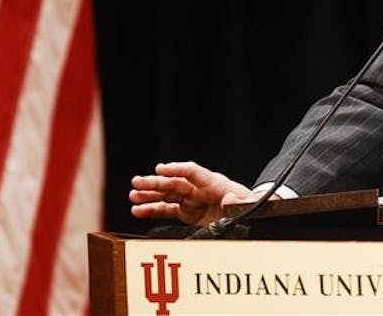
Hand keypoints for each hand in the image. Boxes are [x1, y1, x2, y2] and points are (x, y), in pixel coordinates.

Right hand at [129, 161, 255, 225]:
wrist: (249, 214)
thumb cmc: (249, 205)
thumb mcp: (250, 204)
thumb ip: (239, 202)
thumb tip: (229, 199)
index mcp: (213, 182)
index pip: (192, 171)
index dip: (176, 169)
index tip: (161, 168)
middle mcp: (198, 188)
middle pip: (174, 182)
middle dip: (155, 182)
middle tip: (137, 182)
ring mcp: (191, 199)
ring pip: (166, 195)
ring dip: (149, 195)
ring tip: (132, 196)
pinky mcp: (187, 212)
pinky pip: (166, 210)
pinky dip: (152, 210)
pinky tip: (137, 210)